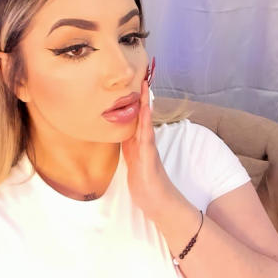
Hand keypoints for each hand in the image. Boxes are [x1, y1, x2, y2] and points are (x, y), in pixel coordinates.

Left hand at [121, 79, 180, 221]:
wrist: (158, 202)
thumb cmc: (145, 183)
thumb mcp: (132, 162)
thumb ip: (128, 148)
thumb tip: (118, 135)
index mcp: (139, 143)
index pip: (136, 118)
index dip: (134, 102)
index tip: (133, 83)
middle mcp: (145, 143)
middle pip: (143, 115)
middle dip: (142, 96)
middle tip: (142, 75)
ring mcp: (149, 150)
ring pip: (146, 123)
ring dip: (145, 105)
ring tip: (144, 87)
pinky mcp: (149, 160)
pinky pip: (147, 139)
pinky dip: (146, 125)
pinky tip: (145, 114)